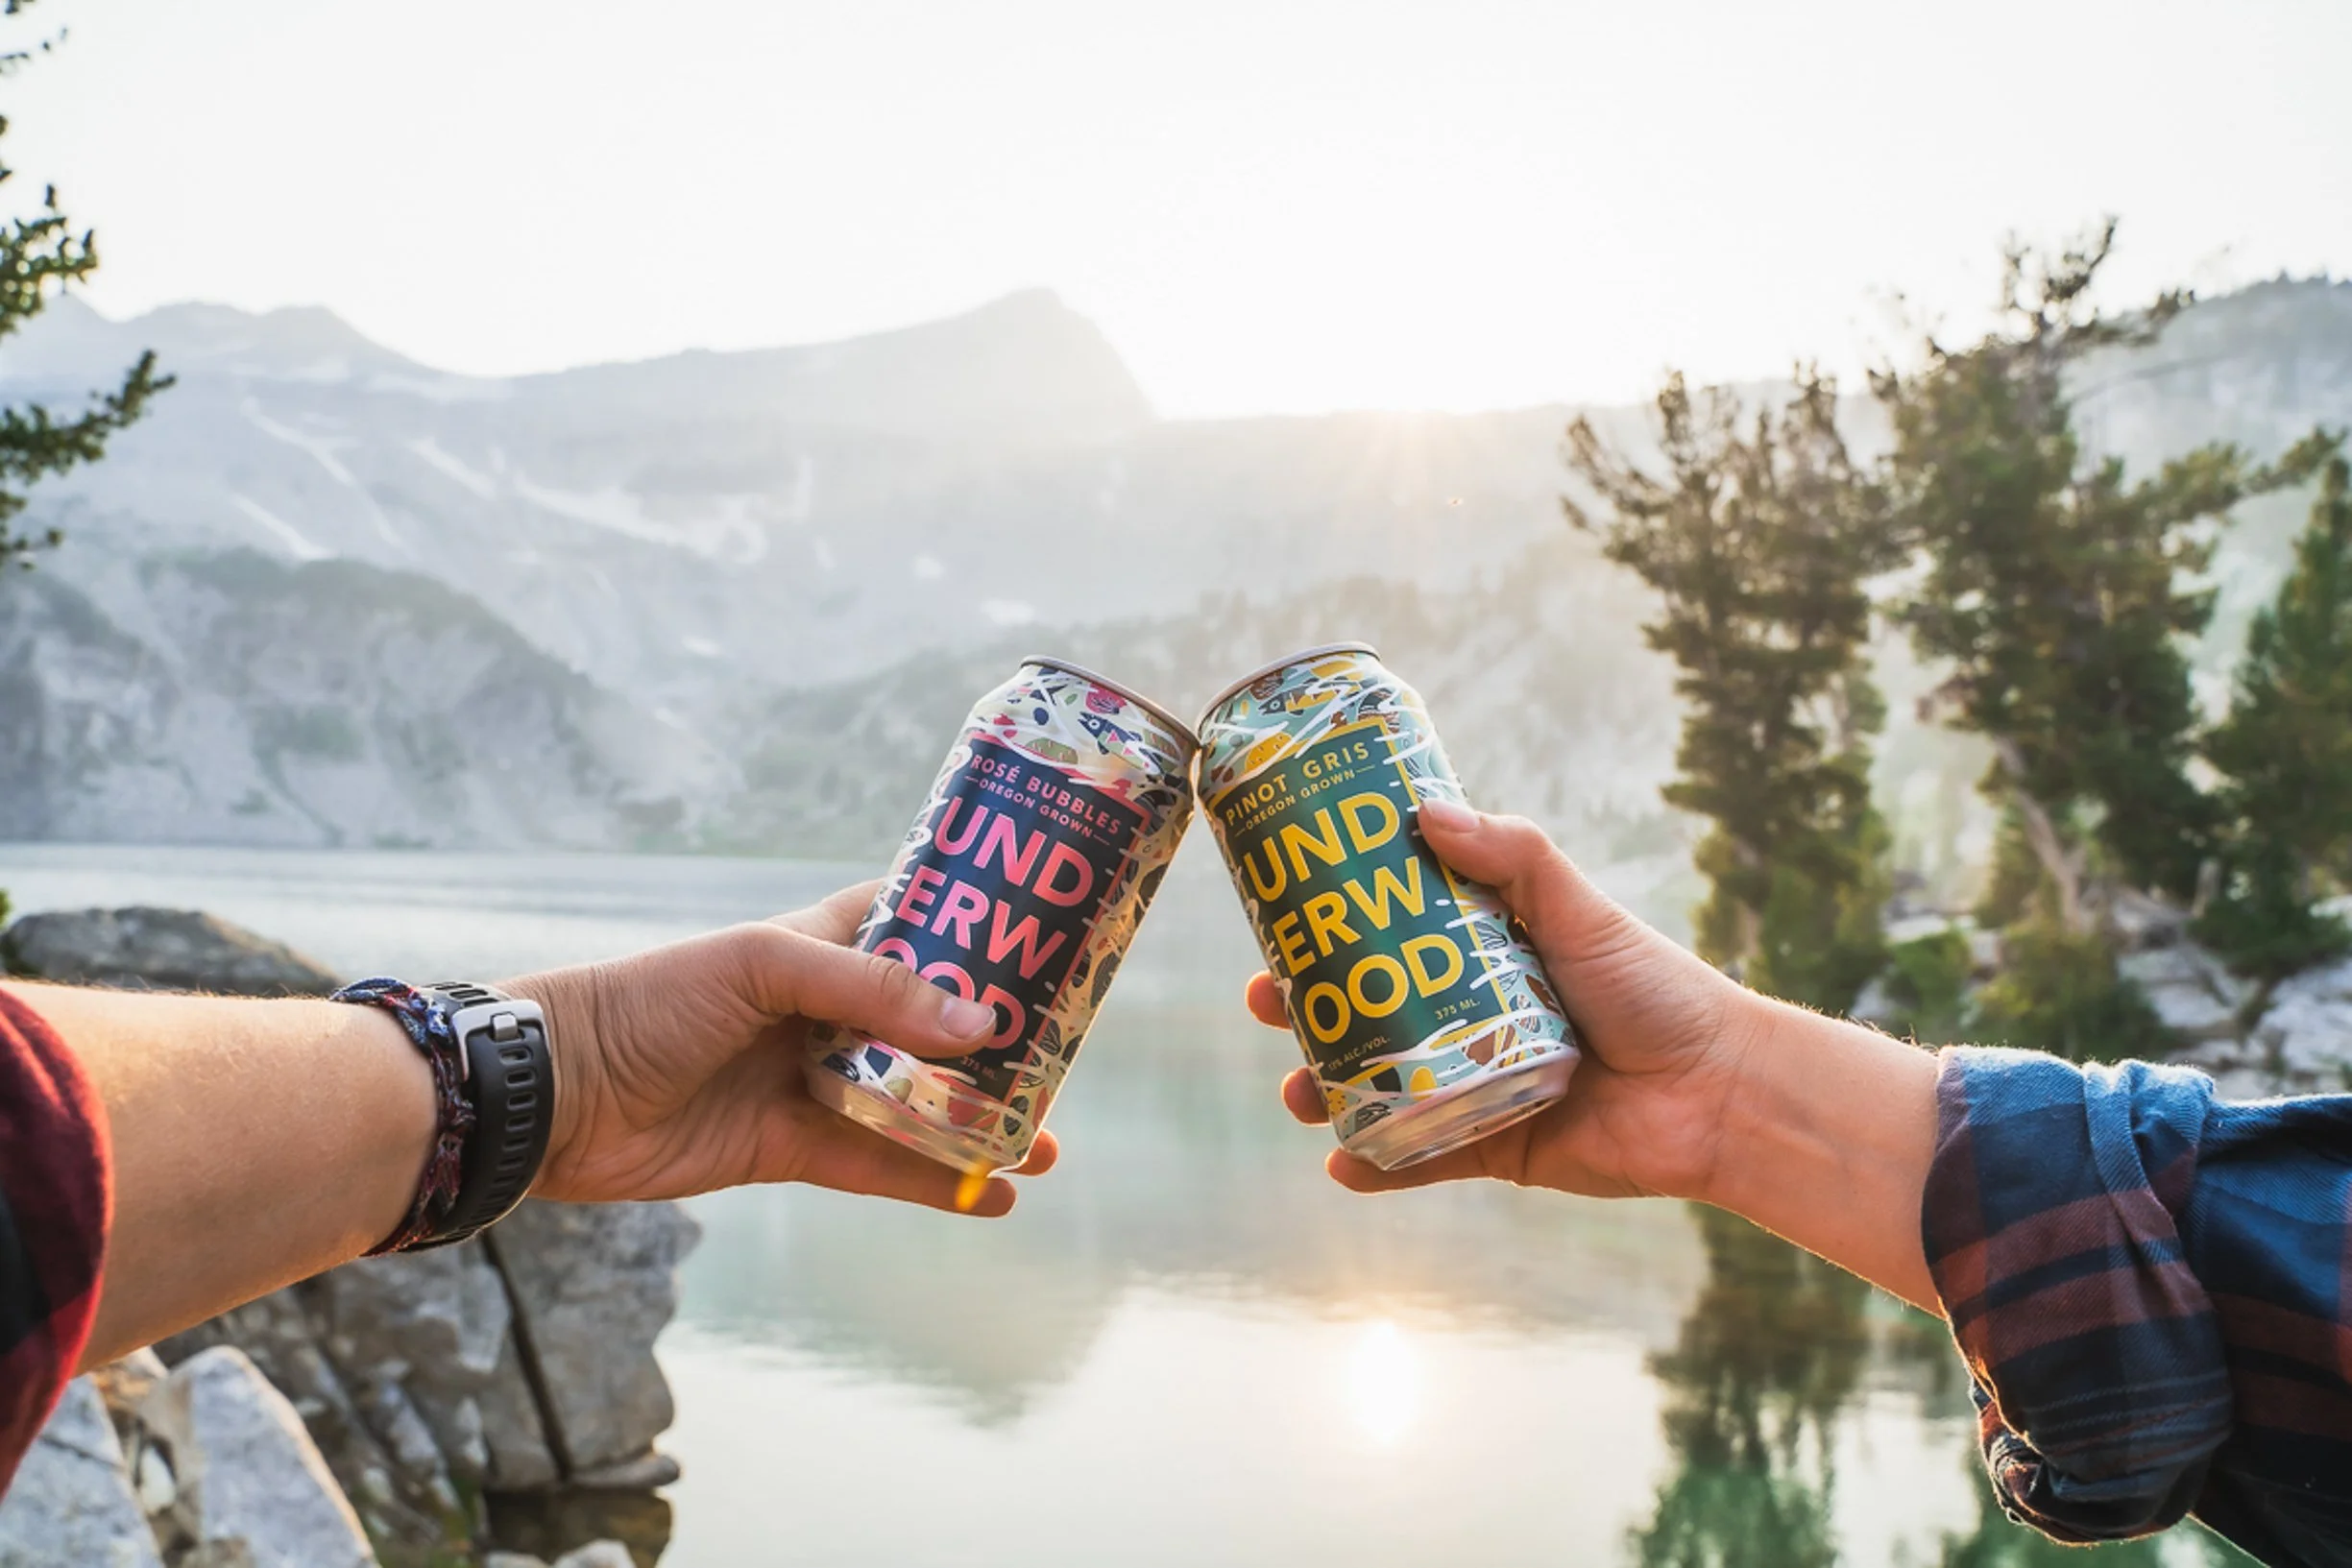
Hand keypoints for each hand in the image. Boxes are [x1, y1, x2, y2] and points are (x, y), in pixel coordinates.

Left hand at [510, 882, 1058, 1215]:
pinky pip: (881, 1167)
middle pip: (932, 1023)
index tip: (1051, 942)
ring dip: (980, 1121)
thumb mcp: (762, 966)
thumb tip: (979, 1027)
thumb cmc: (648, 1002)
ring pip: (917, 1103)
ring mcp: (812, 1081)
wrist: (554, 1096)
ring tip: (1047, 1142)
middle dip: (998, 1043)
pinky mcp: (791, 1149)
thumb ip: (871, 990)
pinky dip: (939, 1184)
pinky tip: (995, 1196)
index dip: (979, 929)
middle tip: (1066, 1058)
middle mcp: (825, 1010)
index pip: (917, 922)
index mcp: (819, 943)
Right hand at [1248, 801, 1763, 1202]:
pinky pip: (1420, 1160)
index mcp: (1483, 955)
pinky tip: (1341, 1163)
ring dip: (1327, 1090)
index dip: (1328, 930)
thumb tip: (1424, 812)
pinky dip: (1376, 1164)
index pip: (1388, 935)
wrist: (1719, 1093)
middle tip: (1265, 1002)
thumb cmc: (1658, 989)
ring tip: (1298, 1091)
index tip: (1277, 917)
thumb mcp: (1578, 908)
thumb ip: (1512, 856)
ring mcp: (1475, 1087)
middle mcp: (1469, 1019)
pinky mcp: (1493, 1149)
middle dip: (1306, 1011)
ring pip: (1379, 1087)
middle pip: (1365, 1011)